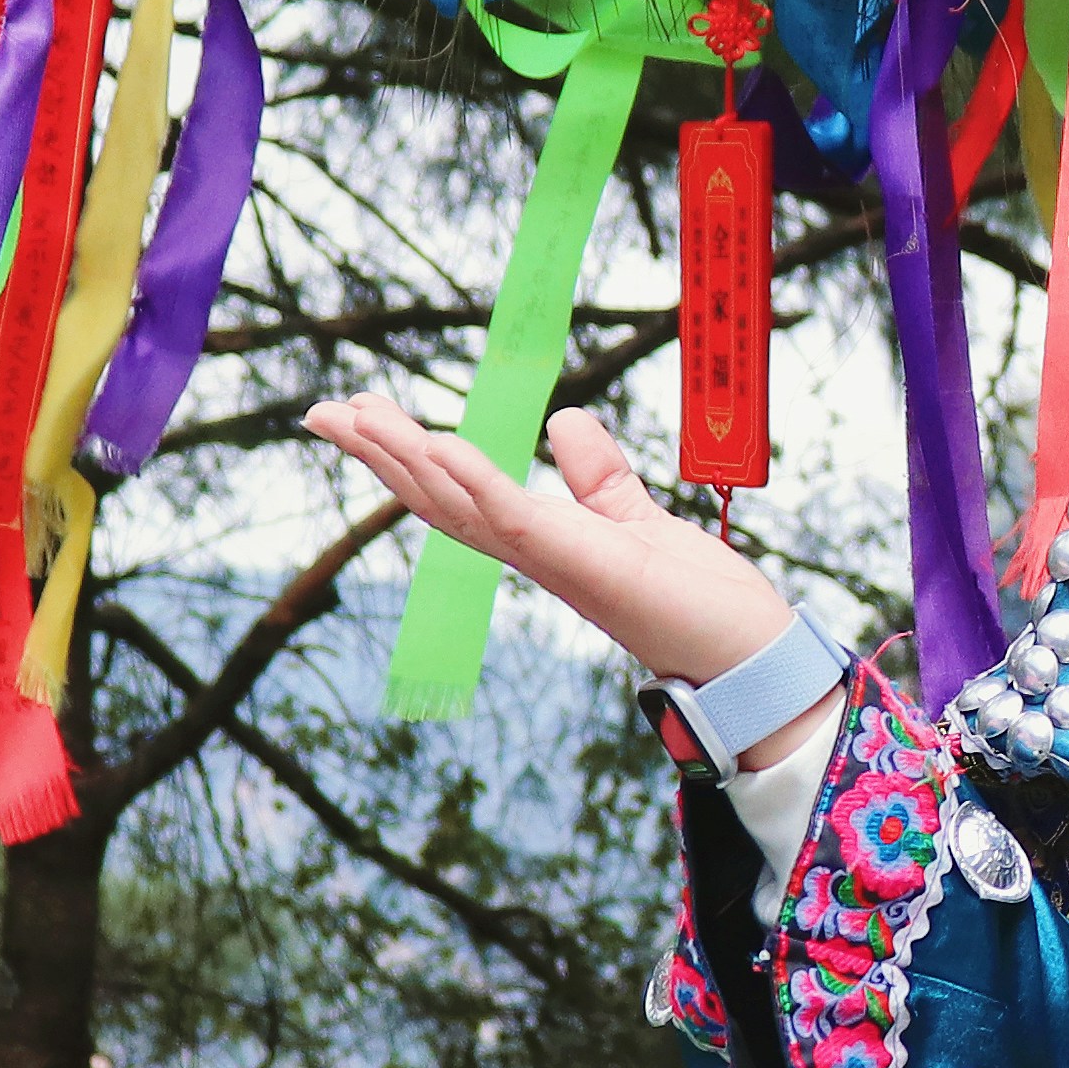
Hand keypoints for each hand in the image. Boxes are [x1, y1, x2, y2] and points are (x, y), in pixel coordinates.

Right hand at [298, 398, 814, 751]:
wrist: (747, 655)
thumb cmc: (698, 599)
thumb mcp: (635, 515)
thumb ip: (597, 474)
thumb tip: (564, 421)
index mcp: (540, 541)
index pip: (456, 492)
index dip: (406, 454)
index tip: (363, 412)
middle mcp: (532, 554)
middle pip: (435, 498)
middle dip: (377, 456)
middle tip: (320, 411)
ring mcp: (551, 560)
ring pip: (456, 504)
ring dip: (402, 459)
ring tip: (352, 416)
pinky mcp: (580, 561)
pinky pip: (511, 516)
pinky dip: (472, 478)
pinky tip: (435, 442)